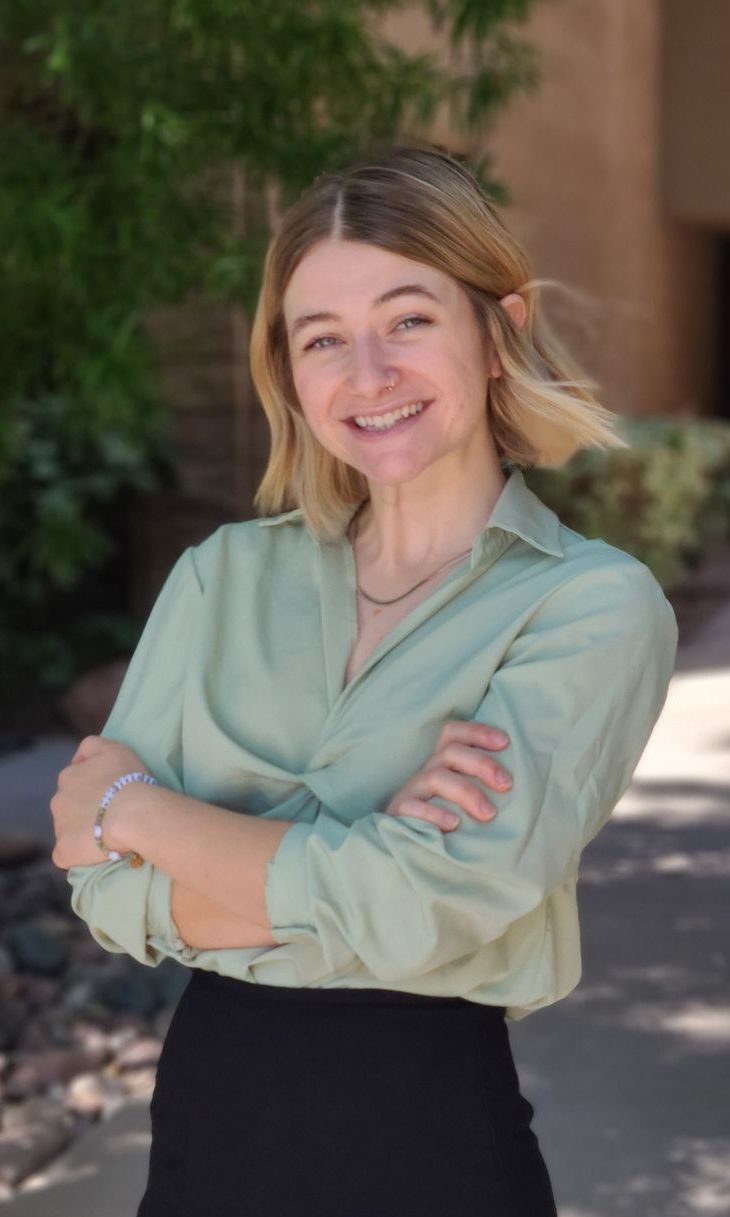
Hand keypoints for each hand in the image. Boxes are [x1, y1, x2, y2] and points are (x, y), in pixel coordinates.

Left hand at [50, 735, 152, 869]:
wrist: (133, 813)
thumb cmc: (128, 779)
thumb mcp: (114, 748)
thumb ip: (92, 747)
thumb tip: (78, 759)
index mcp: (68, 777)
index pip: (75, 783)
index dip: (93, 790)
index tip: (110, 796)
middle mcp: (58, 800)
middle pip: (69, 807)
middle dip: (85, 811)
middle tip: (110, 816)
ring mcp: (59, 828)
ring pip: (68, 830)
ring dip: (83, 832)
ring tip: (107, 835)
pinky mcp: (63, 851)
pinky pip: (65, 855)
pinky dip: (78, 854)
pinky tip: (96, 852)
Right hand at [384, 721, 511, 832]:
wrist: (412, 854)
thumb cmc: (455, 827)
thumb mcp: (470, 801)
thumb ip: (487, 788)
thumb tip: (515, 781)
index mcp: (443, 765)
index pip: (454, 733)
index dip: (478, 732)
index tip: (505, 741)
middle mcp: (427, 773)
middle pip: (450, 752)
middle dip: (482, 763)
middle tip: (506, 784)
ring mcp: (412, 793)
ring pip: (435, 777)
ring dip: (466, 792)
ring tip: (488, 813)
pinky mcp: (399, 815)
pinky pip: (413, 807)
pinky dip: (435, 813)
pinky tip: (454, 824)